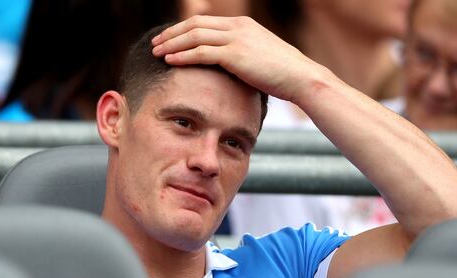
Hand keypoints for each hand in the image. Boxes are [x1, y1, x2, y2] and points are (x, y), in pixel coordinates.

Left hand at [152, 15, 330, 103]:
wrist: (301, 78)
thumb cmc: (282, 75)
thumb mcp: (259, 58)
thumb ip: (240, 57)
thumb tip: (227, 68)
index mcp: (242, 25)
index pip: (204, 21)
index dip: (182, 29)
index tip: (168, 39)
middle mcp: (237, 27)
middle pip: (194, 24)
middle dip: (172, 33)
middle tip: (156, 43)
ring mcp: (236, 39)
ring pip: (194, 36)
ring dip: (172, 44)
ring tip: (156, 52)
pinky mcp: (235, 55)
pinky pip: (201, 52)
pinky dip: (182, 55)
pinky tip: (169, 61)